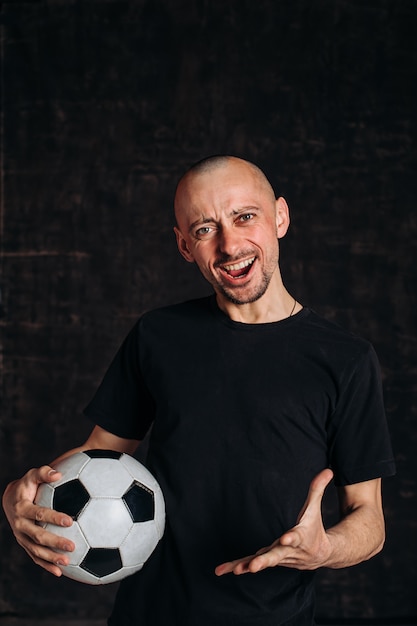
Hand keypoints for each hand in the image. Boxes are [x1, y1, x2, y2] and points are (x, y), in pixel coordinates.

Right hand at [2, 465, 74, 576]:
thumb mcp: (32, 475)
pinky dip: (46, 566)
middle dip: (55, 542)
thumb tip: (58, 474)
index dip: (53, 517)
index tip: (70, 521)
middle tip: (72, 546)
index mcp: (22, 508)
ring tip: (68, 562)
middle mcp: (20, 525)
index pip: (39, 514)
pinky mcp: (25, 544)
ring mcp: (21, 537)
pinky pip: (35, 557)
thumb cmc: (27, 485)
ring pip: (36, 551)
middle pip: (38, 536)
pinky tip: (60, 573)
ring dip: (51, 558)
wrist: (10, 500)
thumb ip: (44, 472)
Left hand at [215, 468, 333, 575]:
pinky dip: (237, 567)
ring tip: (238, 570)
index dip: (291, 537)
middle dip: (265, 561)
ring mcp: (277, 557)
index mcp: (300, 537)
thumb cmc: (314, 528)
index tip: (286, 537)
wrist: (320, 555)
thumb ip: (318, 489)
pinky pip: (250, 564)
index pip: (296, 536)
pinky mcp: (267, 560)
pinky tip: (222, 570)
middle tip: (254, 567)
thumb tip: (329, 470)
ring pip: (261, 562)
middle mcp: (287, 550)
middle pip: (276, 556)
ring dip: (248, 566)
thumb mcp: (315, 508)